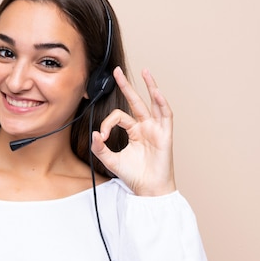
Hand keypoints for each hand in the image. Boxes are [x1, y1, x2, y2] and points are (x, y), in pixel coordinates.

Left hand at [91, 67, 175, 195]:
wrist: (148, 189)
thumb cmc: (134, 176)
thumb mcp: (111, 160)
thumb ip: (99, 148)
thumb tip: (93, 134)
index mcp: (133, 131)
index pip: (118, 117)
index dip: (107, 124)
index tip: (101, 138)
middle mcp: (145, 127)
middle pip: (135, 101)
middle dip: (126, 85)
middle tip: (116, 71)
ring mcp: (156, 129)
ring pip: (154, 103)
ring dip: (150, 87)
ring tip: (145, 71)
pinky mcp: (165, 135)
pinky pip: (165, 116)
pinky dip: (162, 104)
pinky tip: (156, 93)